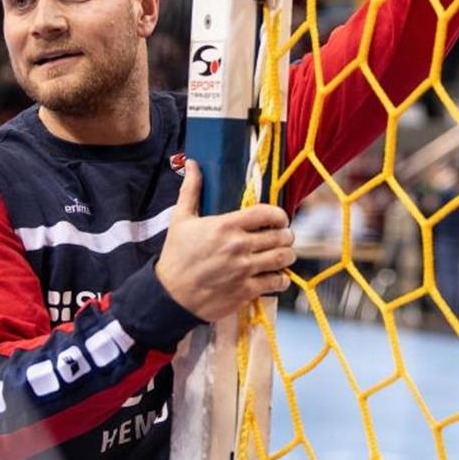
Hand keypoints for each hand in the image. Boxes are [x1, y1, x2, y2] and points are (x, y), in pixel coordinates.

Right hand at [155, 159, 294, 321]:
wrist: (170, 296)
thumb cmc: (176, 255)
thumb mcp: (180, 219)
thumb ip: (191, 190)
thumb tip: (192, 163)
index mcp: (226, 226)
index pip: (267, 213)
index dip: (280, 215)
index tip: (280, 218)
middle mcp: (239, 247)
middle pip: (281, 236)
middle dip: (286, 235)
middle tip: (283, 236)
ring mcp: (244, 270)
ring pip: (283, 258)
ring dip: (288, 255)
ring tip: (284, 254)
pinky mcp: (246, 291)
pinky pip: (277, 283)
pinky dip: (282, 279)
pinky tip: (278, 276)